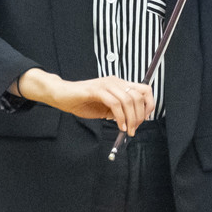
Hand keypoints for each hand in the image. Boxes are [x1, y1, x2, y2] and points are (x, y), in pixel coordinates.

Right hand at [17, 69, 154, 134]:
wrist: (61, 96)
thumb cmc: (82, 101)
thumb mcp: (106, 108)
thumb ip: (120, 110)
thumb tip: (134, 120)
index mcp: (119, 84)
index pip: (145, 90)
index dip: (149, 105)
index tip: (144, 119)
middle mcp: (115, 82)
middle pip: (139, 96)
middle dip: (140, 116)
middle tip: (134, 128)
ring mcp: (106, 84)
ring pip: (128, 100)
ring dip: (131, 118)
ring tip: (127, 129)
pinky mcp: (96, 90)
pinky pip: (115, 104)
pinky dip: (120, 117)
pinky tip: (119, 125)